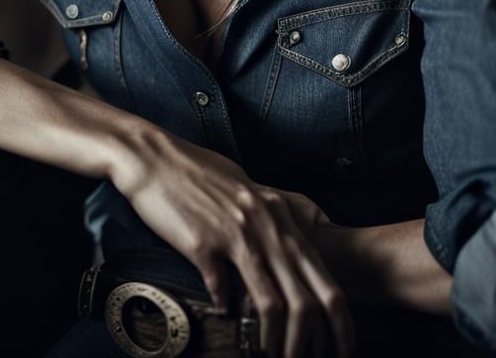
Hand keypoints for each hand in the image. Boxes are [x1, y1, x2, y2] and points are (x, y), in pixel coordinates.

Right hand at [112, 127, 356, 357]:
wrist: (155, 158)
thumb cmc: (201, 171)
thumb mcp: (251, 185)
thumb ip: (281, 208)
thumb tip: (312, 226)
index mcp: (279, 215)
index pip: (323, 277)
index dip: (338, 319)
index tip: (340, 345)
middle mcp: (264, 225)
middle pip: (306, 296)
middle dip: (315, 341)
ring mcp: (234, 233)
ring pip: (270, 300)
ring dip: (277, 340)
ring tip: (274, 357)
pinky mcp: (201, 243)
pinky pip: (221, 288)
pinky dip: (226, 309)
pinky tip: (224, 316)